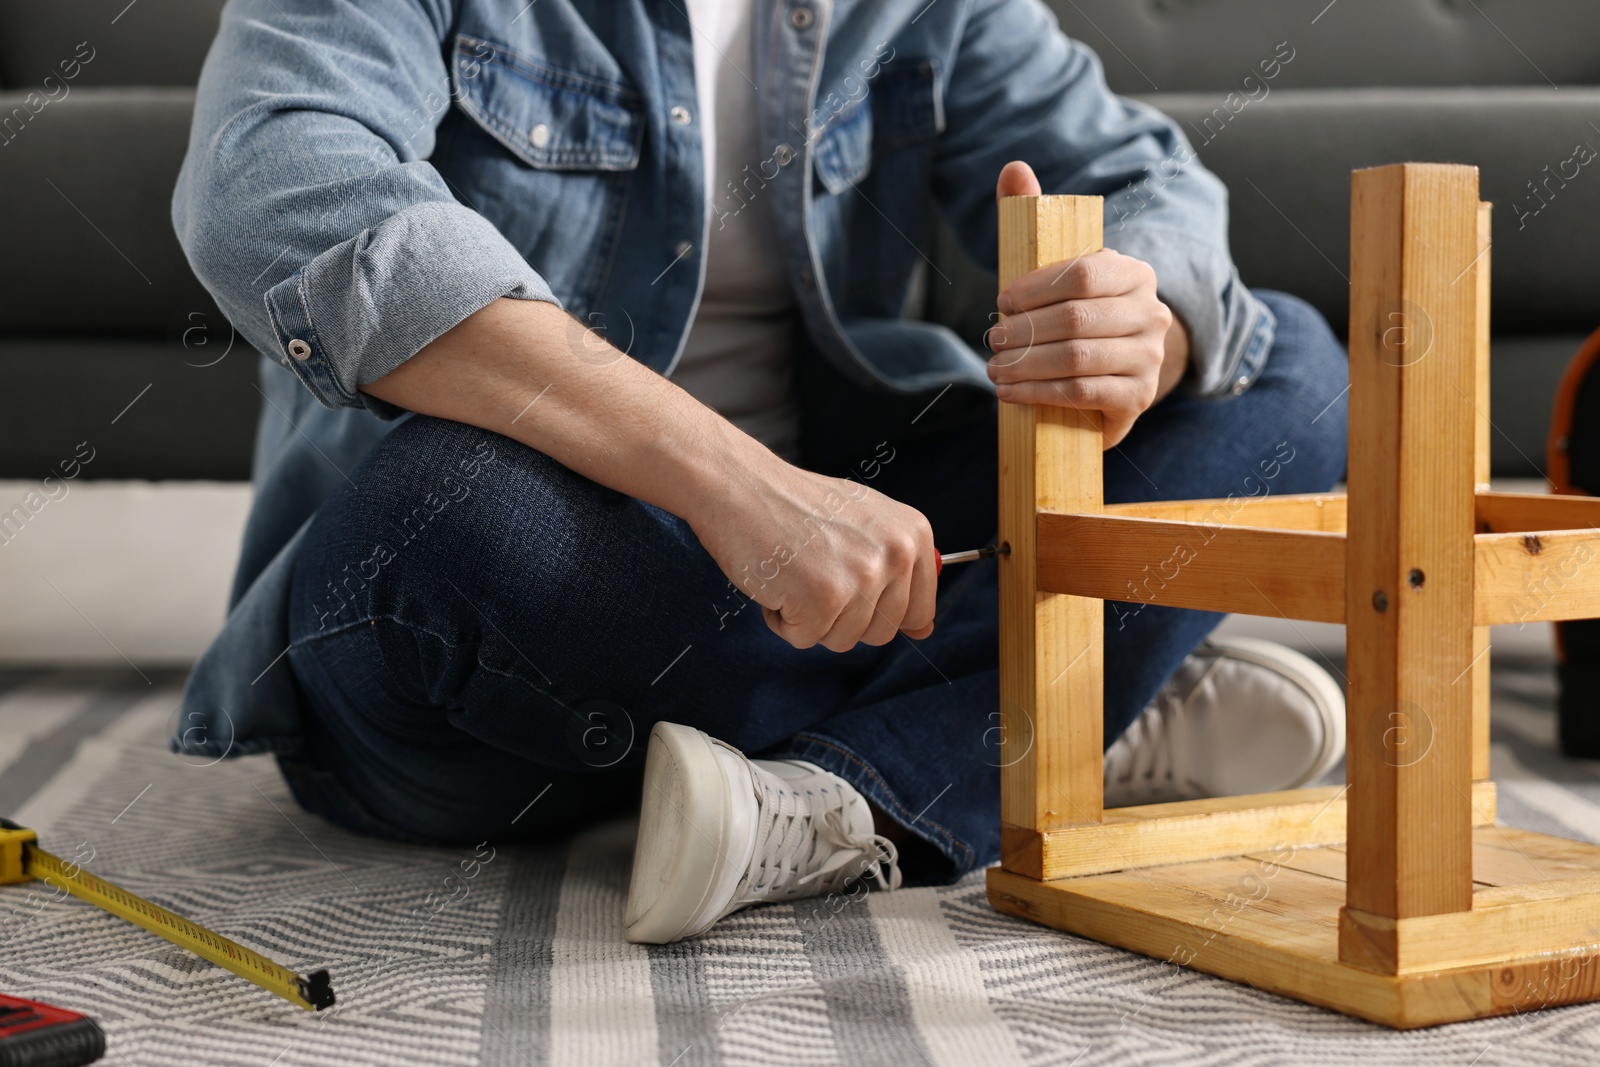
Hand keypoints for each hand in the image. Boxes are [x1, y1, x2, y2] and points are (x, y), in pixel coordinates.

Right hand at [689, 451, 936, 651]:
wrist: (740, 485)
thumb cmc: (795, 506)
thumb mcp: (864, 524)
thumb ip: (899, 572)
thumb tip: (925, 630)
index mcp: (913, 534)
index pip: (919, 610)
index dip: (878, 610)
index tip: (849, 585)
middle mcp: (896, 554)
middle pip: (881, 632)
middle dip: (842, 615)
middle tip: (813, 569)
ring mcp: (862, 578)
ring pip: (843, 640)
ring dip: (810, 617)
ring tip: (794, 571)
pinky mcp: (824, 599)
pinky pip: (804, 639)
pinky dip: (781, 619)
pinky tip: (776, 579)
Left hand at [988, 161, 1187, 447]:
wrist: (1115, 373)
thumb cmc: (1075, 313)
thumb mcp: (1055, 267)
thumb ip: (1032, 216)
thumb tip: (1013, 168)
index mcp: (1134, 275)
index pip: (1083, 274)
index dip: (1034, 289)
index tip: (1003, 302)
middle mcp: (1151, 314)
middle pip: (1076, 319)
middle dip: (1024, 331)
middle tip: (993, 341)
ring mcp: (1150, 358)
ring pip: (1077, 359)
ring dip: (1025, 366)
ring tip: (994, 369)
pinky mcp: (1138, 398)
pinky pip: (1083, 394)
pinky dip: (1038, 394)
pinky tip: (1009, 394)